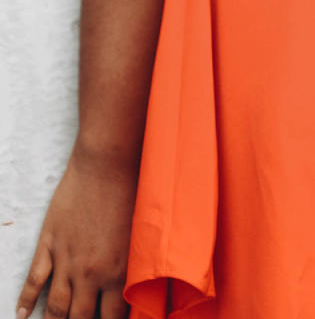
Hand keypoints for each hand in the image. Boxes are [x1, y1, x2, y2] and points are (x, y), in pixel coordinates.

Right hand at [16, 143, 136, 318]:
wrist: (108, 164)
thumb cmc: (132, 193)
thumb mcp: (140, 236)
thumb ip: (134, 266)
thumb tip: (135, 288)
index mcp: (118, 272)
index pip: (111, 317)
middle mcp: (90, 273)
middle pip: (80, 318)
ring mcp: (66, 260)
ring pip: (56, 306)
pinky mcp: (49, 244)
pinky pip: (35, 280)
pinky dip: (26, 300)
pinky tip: (21, 315)